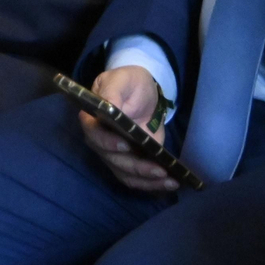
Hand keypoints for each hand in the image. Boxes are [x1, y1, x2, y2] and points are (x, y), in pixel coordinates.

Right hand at [81, 66, 177, 192]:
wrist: (144, 92)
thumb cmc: (129, 82)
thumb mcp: (121, 80)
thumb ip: (112, 91)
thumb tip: (108, 107)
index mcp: (93, 119)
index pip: (93, 134)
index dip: (107, 142)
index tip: (125, 144)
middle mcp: (101, 140)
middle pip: (111, 160)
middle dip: (135, 167)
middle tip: (159, 170)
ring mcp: (116, 154)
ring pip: (125, 174)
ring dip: (147, 181)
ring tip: (169, 182)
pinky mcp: (133, 161)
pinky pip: (138, 178)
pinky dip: (153, 185)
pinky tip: (171, 184)